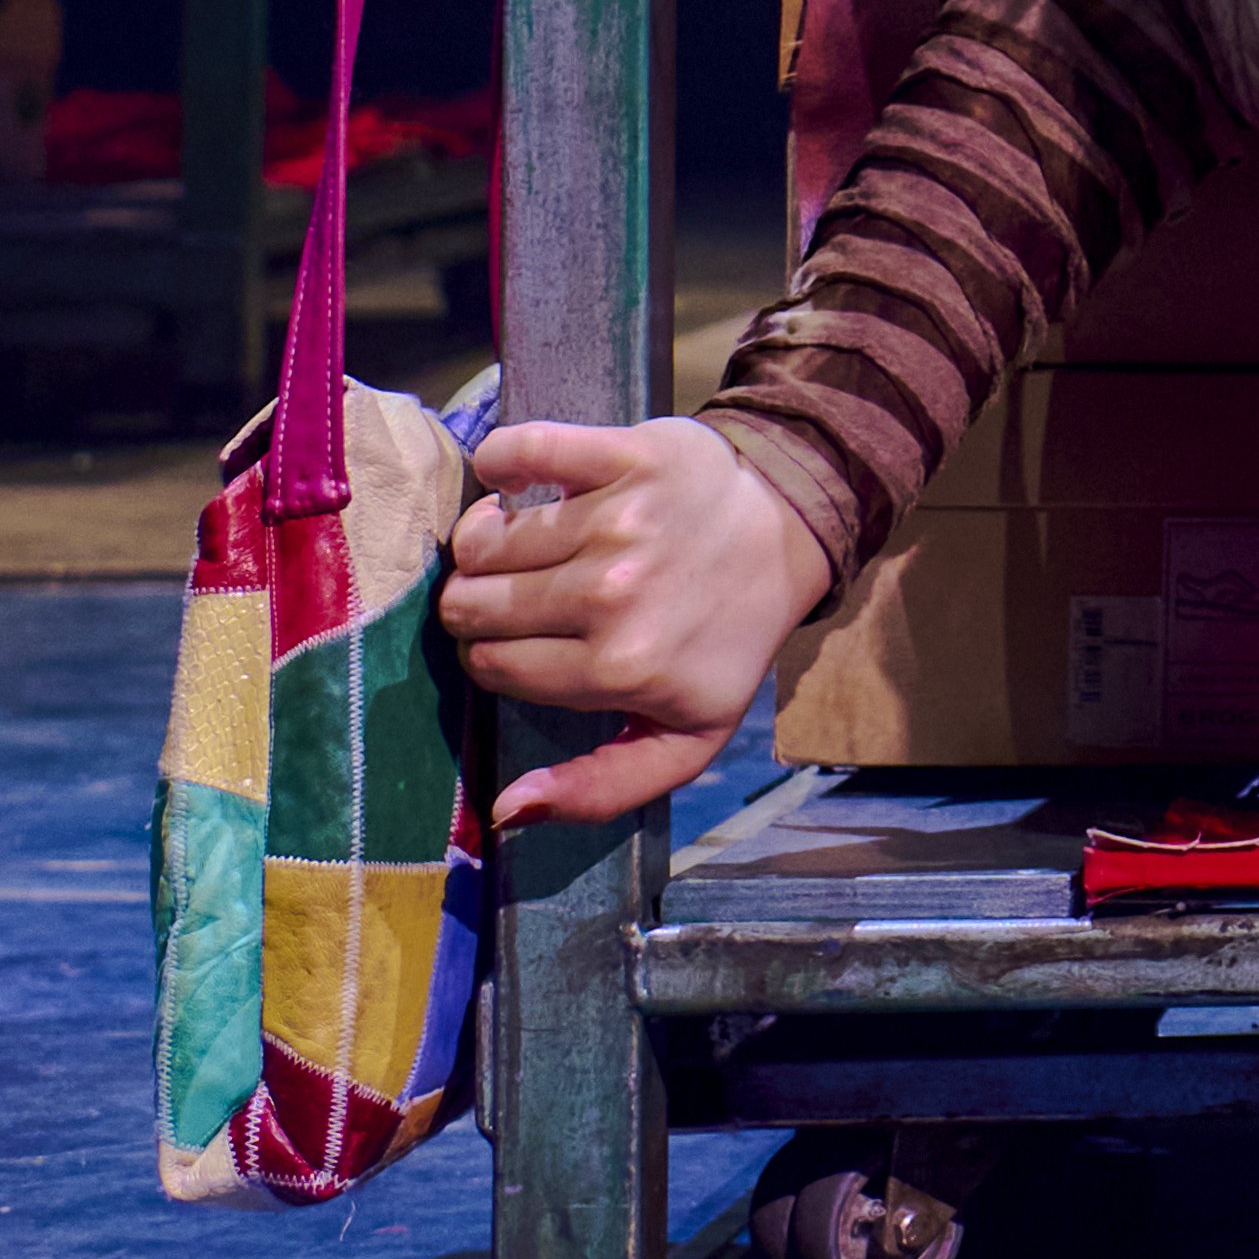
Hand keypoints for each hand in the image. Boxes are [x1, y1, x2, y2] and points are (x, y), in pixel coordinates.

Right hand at [445, 416, 841, 833]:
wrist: (787, 538)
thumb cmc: (724, 642)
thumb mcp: (683, 738)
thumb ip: (599, 790)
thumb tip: (507, 808)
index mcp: (619, 669)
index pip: (490, 665)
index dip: (494, 657)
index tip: (523, 643)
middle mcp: (613, 594)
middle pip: (472, 603)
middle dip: (476, 605)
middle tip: (512, 596)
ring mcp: (619, 519)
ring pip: (483, 538)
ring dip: (485, 542)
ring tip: (515, 545)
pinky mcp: (628, 454)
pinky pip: (520, 450)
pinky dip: (499, 462)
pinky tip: (511, 483)